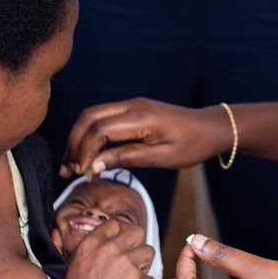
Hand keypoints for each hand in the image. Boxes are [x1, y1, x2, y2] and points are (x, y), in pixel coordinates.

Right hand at [54, 220, 156, 278]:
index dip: (120, 234)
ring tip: (134, 276)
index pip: (115, 223)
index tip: (121, 244)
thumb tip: (104, 242)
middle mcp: (108, 248)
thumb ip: (92, 249)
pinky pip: (151, 277)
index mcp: (91, 242)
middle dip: (137, 245)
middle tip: (132, 259)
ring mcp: (124, 263)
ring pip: (149, 252)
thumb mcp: (75, 264)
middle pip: (137, 232)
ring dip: (144, 263)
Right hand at [62, 98, 230, 178]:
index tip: (81, 174)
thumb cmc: (191, 145)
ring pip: (92, 116)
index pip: (100, 130)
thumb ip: (128, 158)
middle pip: (89, 118)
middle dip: (74, 143)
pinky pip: (103, 117)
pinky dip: (91, 134)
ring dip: (79, 138)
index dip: (85, 152)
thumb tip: (94, 165)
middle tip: (67, 170)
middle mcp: (132, 105)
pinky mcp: (132, 109)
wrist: (210, 128)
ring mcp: (132, 104)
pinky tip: (89, 154)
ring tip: (73, 165)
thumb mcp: (162, 158)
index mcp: (141, 117)